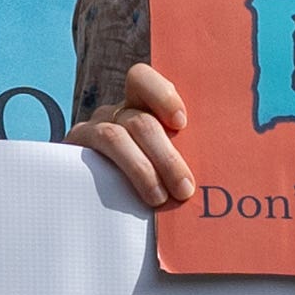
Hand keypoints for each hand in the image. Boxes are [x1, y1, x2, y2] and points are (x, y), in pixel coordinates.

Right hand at [70, 55, 196, 213]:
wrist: (96, 214)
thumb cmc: (152, 185)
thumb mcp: (166, 165)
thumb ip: (184, 159)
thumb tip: (220, 176)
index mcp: (141, 108)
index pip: (141, 80)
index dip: (162, 94)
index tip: (181, 123)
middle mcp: (115, 114)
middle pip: (140, 121)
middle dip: (166, 156)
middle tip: (184, 189)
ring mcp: (92, 131)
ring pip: (116, 137)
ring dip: (142, 169)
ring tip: (159, 200)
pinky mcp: (73, 151)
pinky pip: (91, 158)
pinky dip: (114, 177)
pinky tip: (127, 200)